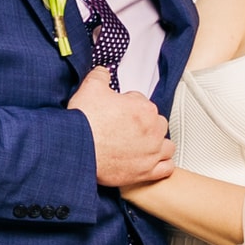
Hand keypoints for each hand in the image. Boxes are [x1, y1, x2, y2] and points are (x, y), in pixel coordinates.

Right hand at [70, 67, 172, 187]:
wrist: (77, 148)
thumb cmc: (84, 121)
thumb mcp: (90, 88)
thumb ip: (101, 75)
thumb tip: (104, 72)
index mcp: (144, 108)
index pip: (142, 101)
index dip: (128, 104)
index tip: (118, 110)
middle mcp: (153, 131)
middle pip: (158, 122)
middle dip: (145, 123)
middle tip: (127, 126)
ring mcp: (152, 153)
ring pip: (167, 146)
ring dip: (157, 143)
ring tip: (141, 143)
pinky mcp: (147, 171)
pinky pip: (167, 167)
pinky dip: (161, 164)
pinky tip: (150, 160)